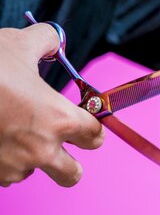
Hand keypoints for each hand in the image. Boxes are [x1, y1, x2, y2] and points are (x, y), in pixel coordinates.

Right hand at [0, 24, 103, 186]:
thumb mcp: (16, 44)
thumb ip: (45, 42)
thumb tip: (53, 39)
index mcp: (60, 119)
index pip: (95, 136)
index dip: (90, 128)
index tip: (82, 124)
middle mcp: (43, 149)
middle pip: (74, 174)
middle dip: (69, 162)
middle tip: (57, 146)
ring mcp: (15, 165)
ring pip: (34, 172)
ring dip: (28, 158)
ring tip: (11, 132)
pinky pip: (5, 175)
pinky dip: (2, 161)